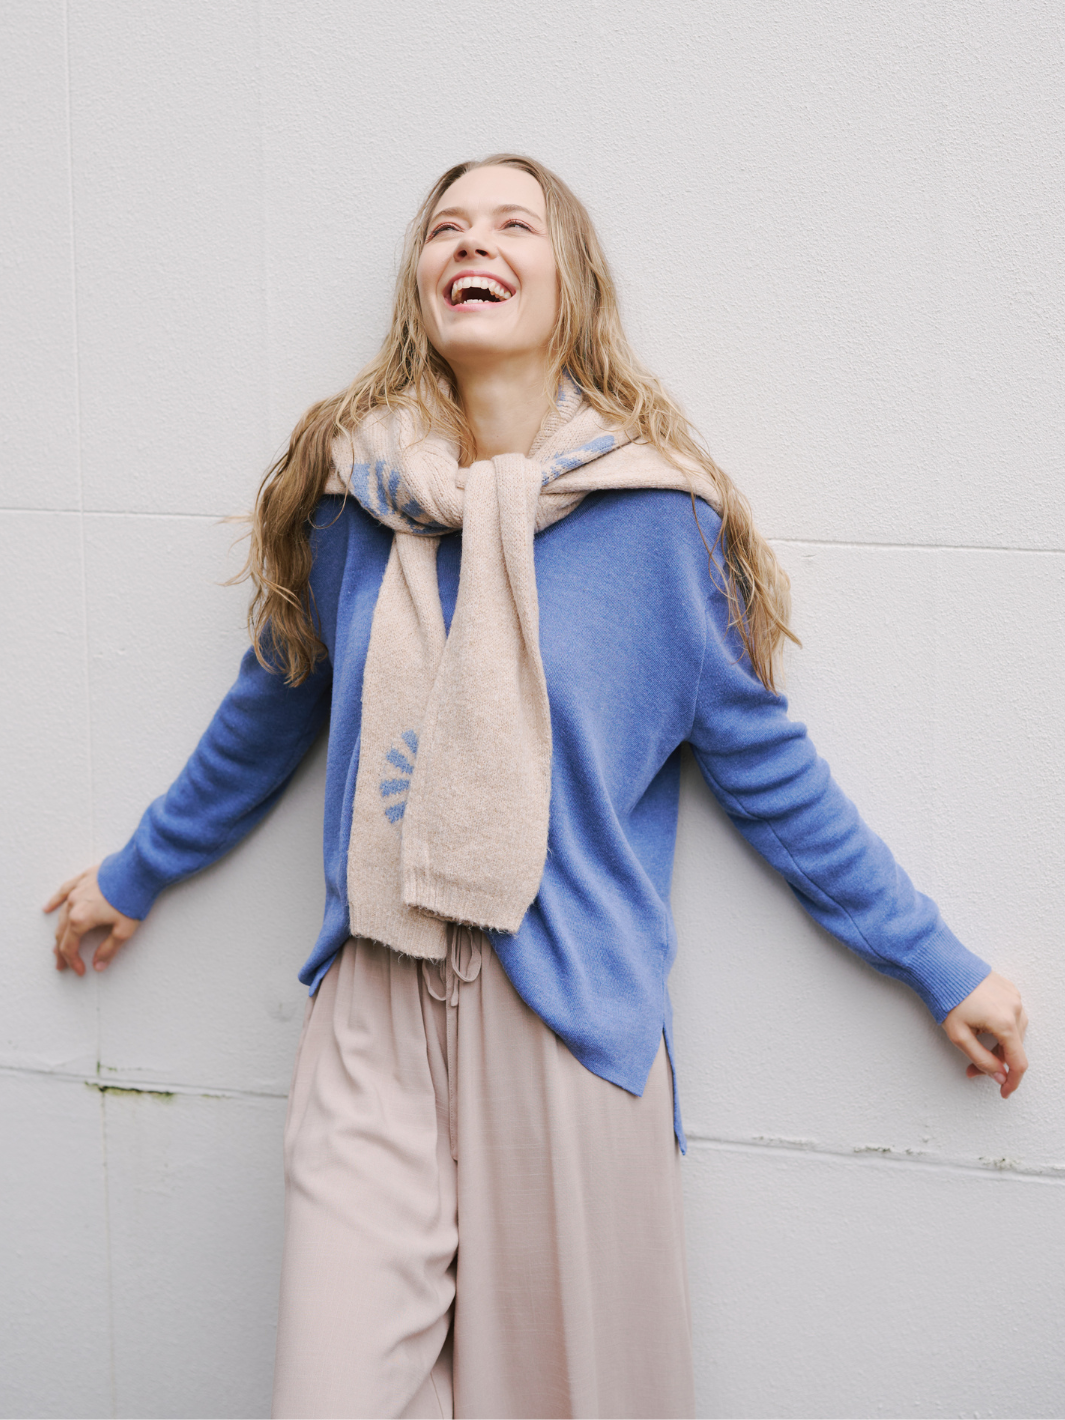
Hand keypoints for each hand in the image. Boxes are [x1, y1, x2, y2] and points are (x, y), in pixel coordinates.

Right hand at [44, 867, 141, 975]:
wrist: (140, 868)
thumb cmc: (133, 897)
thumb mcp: (124, 930)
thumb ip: (109, 949)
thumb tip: (98, 965)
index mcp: (81, 919)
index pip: (70, 947)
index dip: (73, 962)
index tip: (80, 970)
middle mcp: (74, 904)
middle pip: (62, 933)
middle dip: (63, 952)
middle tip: (64, 965)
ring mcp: (76, 890)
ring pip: (61, 915)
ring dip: (60, 932)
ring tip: (58, 944)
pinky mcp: (83, 879)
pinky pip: (63, 891)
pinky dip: (55, 902)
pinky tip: (48, 908)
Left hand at [942, 971, 1028, 1098]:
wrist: (942, 966)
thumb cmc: (948, 997)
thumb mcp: (960, 1037)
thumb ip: (982, 1060)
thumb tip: (999, 1076)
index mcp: (1005, 1023)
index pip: (1018, 1062)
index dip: (1012, 1081)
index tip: (1004, 1091)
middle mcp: (1015, 1009)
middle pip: (1015, 1047)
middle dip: (997, 1061)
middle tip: (973, 1066)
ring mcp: (1014, 997)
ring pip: (1015, 1032)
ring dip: (999, 1044)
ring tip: (975, 1041)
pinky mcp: (1009, 989)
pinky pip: (1011, 1015)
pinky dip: (1001, 1026)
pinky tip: (982, 1024)